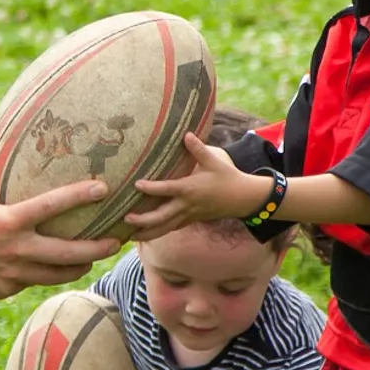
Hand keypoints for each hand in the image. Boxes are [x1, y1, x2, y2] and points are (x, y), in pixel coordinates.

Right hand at [0, 143, 118, 299]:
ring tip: (94, 258)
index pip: (52, 206)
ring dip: (80, 266)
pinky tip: (54, 267)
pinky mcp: (5, 290)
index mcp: (7, 222)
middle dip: (97, 248)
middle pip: (69, 253)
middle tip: (117, 240)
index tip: (103, 188)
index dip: (80, 196)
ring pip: (58, 274)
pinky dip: (46, 273)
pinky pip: (33, 281)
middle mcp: (15, 250)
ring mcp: (12, 274)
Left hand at [124, 134, 271, 239]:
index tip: (137, 184)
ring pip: (165, 228)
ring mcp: (188, 215)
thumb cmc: (227, 177)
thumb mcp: (214, 161)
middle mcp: (187, 205)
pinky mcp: (190, 221)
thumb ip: (198, 149)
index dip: (152, 188)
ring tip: (129, 236)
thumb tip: (186, 134)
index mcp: (190, 188)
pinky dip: (158, 233)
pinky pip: (171, 229)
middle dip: (144, 220)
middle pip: (162, 217)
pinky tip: (144, 236)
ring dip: (148, 233)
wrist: (243, 198)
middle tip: (126, 218)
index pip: (168, 189)